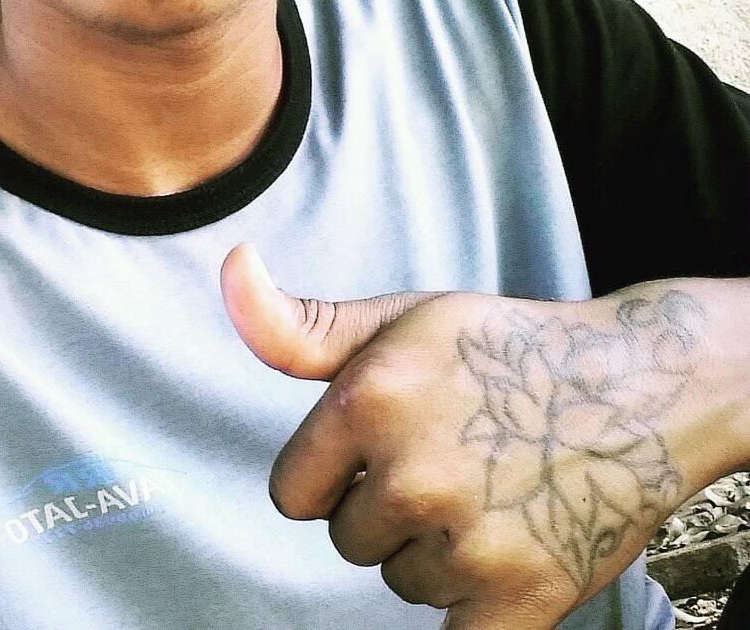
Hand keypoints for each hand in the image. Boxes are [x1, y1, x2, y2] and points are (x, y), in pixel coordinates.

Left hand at [219, 242, 710, 629]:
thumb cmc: (503, 350)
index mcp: (368, 401)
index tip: (382, 449)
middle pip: (347, 539)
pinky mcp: (517, 604)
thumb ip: (298, 323)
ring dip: (432, 550)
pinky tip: (503, 544)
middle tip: (451, 460)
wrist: (635, 391)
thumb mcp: (398, 319)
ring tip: (488, 489)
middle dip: (385, 508)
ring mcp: (466, 544)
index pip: (292, 493)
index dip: (334, 474)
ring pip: (400, 578)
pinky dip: (472, 601)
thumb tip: (230, 269)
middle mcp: (410, 474)